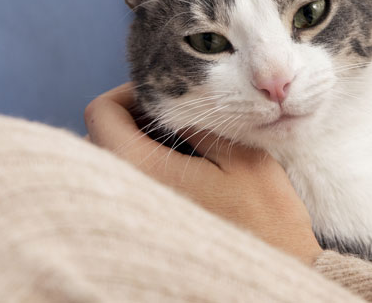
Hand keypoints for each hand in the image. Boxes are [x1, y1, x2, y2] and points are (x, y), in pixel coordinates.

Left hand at [84, 83, 322, 264]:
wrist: (269, 277)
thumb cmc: (265, 218)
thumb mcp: (243, 157)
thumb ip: (202, 122)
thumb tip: (173, 100)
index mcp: (141, 170)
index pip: (102, 113)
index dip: (131, 93)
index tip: (166, 95)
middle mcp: (125, 195)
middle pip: (104, 137)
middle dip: (138, 117)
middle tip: (180, 115)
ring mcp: (134, 215)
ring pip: (116, 163)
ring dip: (143, 143)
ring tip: (186, 142)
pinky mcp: (147, 229)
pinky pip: (131, 186)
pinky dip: (149, 169)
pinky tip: (188, 171)